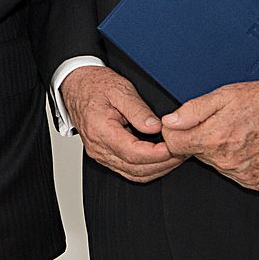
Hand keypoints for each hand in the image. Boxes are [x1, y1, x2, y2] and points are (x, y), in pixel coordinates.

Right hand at [60, 65, 181, 182]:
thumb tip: (155, 127)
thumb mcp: (120, 89)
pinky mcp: (104, 155)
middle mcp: (98, 147)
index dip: (157, 154)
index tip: (174, 146)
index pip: (133, 152)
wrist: (76, 85)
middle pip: (135, 168)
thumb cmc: (95, 85)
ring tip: (176, 155)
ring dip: (157, 169)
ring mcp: (100, 154)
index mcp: (100, 130)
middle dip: (163, 163)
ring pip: (133, 174)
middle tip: (182, 151)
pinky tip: (160, 159)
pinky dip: (147, 168)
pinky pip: (128, 170)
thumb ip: (138, 109)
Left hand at [162, 80, 258, 190]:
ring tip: (239, 133)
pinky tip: (249, 146)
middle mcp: (227, 161)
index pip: (173, 144)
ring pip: (214, 164)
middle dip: (200, 138)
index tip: (183, 124)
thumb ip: (192, 110)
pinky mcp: (256, 182)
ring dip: (219, 151)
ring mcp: (242, 175)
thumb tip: (169, 122)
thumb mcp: (225, 95)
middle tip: (221, 123)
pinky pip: (234, 174)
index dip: (174, 131)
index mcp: (215, 138)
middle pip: (195, 154)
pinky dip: (237, 162)